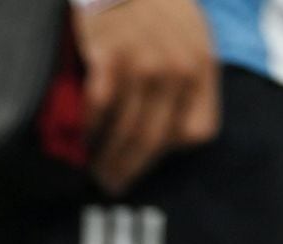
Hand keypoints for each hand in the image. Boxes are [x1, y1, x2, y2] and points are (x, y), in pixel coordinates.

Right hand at [71, 0, 219, 194]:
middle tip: (111, 186)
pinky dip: (88, 129)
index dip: (171, 150)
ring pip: (127, 132)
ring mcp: (144, 63)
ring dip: (105, 158)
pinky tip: (81, 137)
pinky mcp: (111, 58)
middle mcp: (179, 67)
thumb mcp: (186, 32)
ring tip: (92, 171)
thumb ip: (186, 77)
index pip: (197, 132)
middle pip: (156, 141)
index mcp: (201, 63)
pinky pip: (99, 111)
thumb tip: (171, 134)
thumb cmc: (147, 3)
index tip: (147, 157)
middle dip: (131, 169)